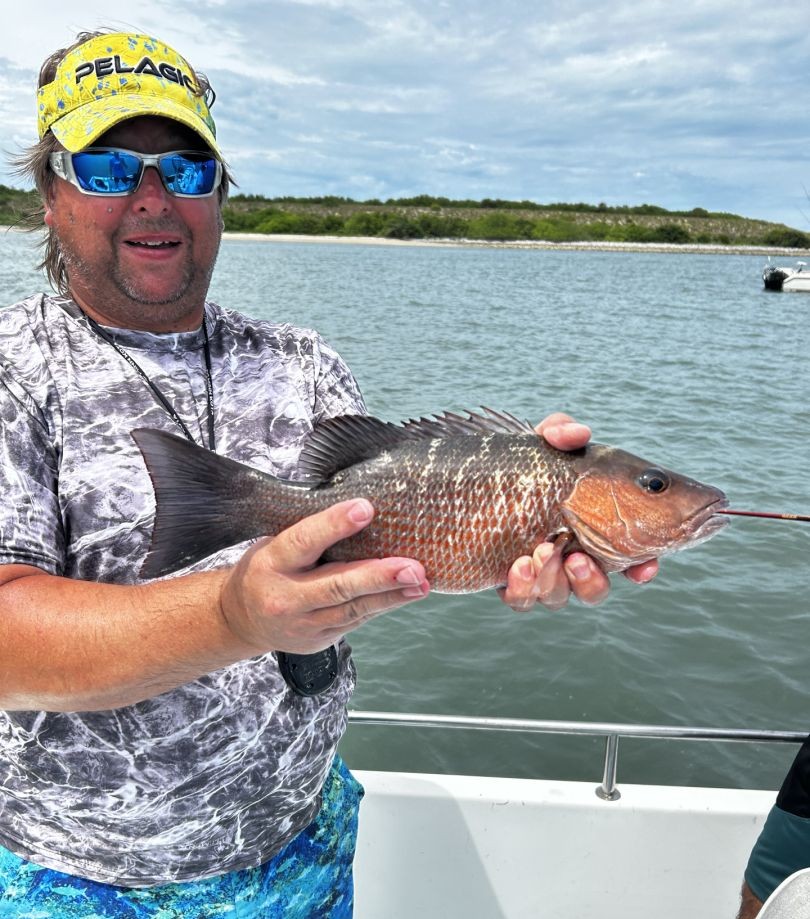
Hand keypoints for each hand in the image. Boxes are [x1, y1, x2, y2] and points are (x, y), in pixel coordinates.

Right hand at [219, 498, 428, 653]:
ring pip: (353, 608)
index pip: (304, 541)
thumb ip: (310, 535)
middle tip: (412, 567)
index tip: (365, 509)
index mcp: (273, 562)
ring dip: (391, 595)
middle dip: (379, 576)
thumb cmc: (267, 570)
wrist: (240, 619)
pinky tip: (406, 594)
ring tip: (420, 582)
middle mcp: (286, 597)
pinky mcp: (319, 639)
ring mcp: (303, 624)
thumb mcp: (274, 545)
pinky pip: (356, 620)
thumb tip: (361, 511)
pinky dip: (383, 605)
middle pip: (337, 585)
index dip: (334, 525)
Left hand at [498, 412, 658, 611]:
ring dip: (554, 580)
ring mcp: (538, 571)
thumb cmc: (515, 463)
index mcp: (591, 528)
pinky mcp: (507, 580)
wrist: (462, 482)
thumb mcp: (538, 442)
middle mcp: (569, 555)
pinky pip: (521, 600)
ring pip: (559, 596)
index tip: (643, 567)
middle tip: (578, 558)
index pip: (629, 557)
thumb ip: (560, 431)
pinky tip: (516, 566)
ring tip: (540, 551)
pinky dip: (523, 588)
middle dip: (591, 580)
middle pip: (595, 588)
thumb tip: (578, 434)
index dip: (642, 567)